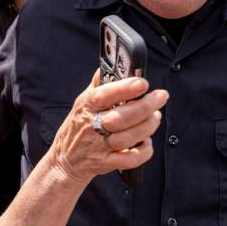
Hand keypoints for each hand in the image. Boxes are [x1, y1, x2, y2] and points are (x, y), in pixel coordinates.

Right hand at [47, 70, 168, 185]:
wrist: (66, 158)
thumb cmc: (79, 125)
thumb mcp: (82, 101)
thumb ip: (97, 84)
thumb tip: (108, 62)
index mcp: (86, 106)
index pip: (103, 95)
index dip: (124, 89)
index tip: (142, 82)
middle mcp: (91, 126)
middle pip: (120, 118)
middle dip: (144, 107)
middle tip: (160, 97)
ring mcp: (98, 146)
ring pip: (126, 138)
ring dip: (147, 127)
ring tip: (155, 117)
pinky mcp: (105, 163)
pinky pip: (129, 160)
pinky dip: (143, 151)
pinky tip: (147, 141)